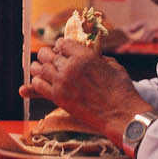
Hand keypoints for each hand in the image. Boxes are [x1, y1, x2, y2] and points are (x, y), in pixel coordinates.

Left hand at [21, 37, 146, 135]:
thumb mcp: (113, 66)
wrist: (121, 114)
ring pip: (40, 69)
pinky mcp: (58, 98)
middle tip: (48, 58)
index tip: (60, 49)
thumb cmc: (121, 90)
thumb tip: (91, 57)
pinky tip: (38, 82)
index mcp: (84, 56)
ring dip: (39, 67)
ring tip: (39, 68)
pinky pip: (38, 86)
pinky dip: (36, 83)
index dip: (61, 46)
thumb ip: (97, 59)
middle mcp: (70, 67)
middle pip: (48, 55)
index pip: (62, 44)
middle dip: (48, 55)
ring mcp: (62, 82)